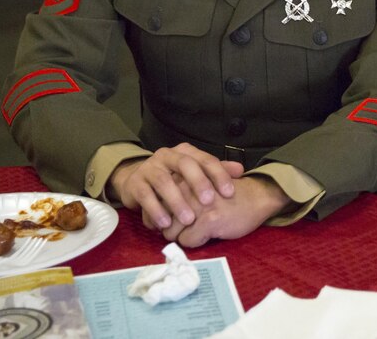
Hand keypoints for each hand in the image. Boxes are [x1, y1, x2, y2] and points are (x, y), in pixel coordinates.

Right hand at [109, 143, 243, 230]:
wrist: (137, 180)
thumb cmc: (173, 178)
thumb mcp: (195, 173)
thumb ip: (217, 171)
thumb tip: (241, 170)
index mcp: (185, 151)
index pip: (205, 159)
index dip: (219, 175)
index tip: (230, 193)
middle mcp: (167, 156)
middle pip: (185, 165)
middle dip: (198, 183)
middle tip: (209, 202)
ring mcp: (149, 168)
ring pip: (164, 182)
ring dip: (177, 201)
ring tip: (188, 219)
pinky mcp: (135, 183)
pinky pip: (145, 196)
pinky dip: (156, 210)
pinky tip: (165, 224)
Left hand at [163, 175, 291, 247]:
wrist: (257, 197)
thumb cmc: (227, 194)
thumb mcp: (200, 187)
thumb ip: (178, 195)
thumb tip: (152, 217)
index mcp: (183, 179)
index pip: (156, 204)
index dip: (162, 216)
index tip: (173, 219)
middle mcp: (187, 190)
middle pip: (162, 220)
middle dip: (172, 228)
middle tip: (190, 226)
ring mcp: (197, 205)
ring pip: (171, 233)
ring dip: (183, 236)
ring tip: (201, 228)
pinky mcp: (208, 220)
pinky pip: (188, 241)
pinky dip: (196, 241)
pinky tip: (210, 232)